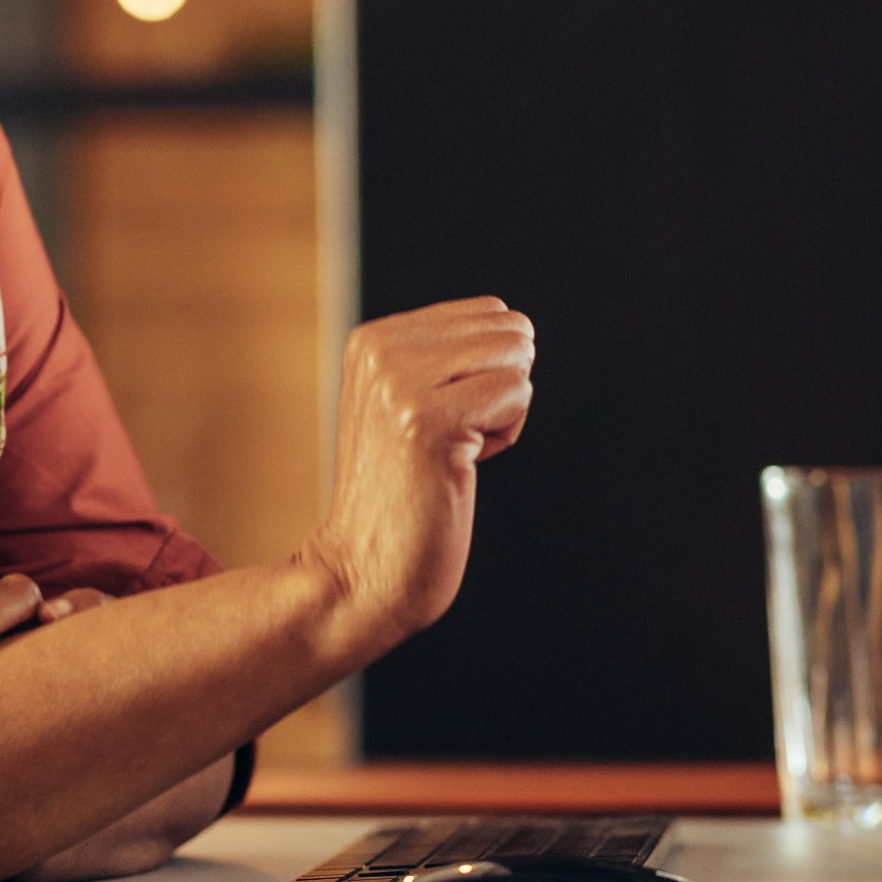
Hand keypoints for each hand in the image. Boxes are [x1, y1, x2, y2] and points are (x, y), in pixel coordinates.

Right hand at [295, 298, 535, 667]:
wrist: (362, 569)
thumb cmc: (402, 496)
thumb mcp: (407, 405)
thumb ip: (445, 358)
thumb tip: (519, 329)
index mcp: (372, 338)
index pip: (489, 312)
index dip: (488, 373)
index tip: (441, 422)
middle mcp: (381, 349)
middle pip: (509, 329)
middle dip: (502, 388)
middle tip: (451, 441)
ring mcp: (401, 382)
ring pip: (517, 358)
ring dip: (503, 413)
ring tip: (452, 453)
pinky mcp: (429, 419)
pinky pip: (518, 392)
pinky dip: (505, 436)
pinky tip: (460, 466)